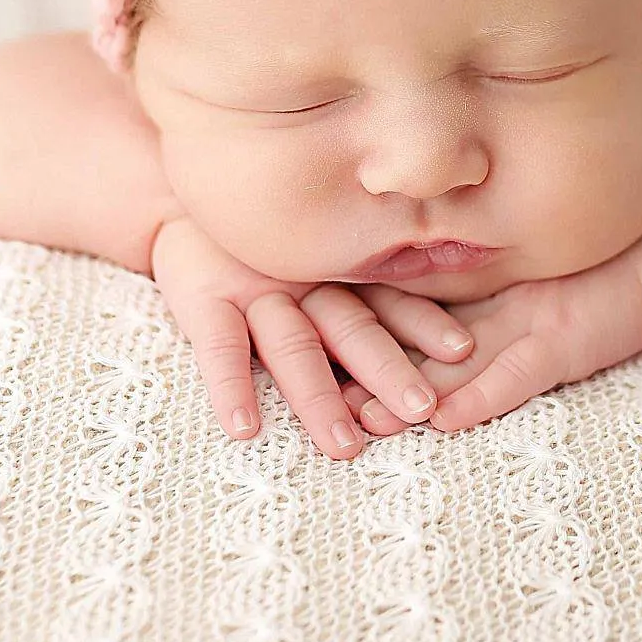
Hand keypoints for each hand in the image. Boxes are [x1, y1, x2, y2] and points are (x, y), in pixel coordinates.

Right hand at [149, 215, 475, 458]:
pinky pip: (217, 347)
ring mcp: (253, 291)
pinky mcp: (203, 299)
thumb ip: (365, 282)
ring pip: (292, 345)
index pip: (390, 302)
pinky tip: (243, 428)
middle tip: (421, 410)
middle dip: (388, 369)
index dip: (425, 324)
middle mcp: (304, 283)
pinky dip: (230, 386)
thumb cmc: (261, 240)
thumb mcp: (317, 253)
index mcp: (337, 275)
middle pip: (351, 328)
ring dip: (319, 396)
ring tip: (345, 445)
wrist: (178, 196)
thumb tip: (442, 322)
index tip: (463, 352)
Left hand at [336, 237, 641, 437]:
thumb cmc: (588, 280)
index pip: (396, 316)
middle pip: (409, 341)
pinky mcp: (556, 346)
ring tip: (361, 419)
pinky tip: (445, 417)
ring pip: (449, 364)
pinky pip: (511, 377)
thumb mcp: (515, 302)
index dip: (352, 336)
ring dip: (403, 393)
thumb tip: (413, 348)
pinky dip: (479, 399)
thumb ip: (468, 319)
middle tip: (313, 398)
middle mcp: (482, 309)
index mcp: (466, 298)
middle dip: (361, 371)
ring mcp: (518, 324)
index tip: (303, 357)